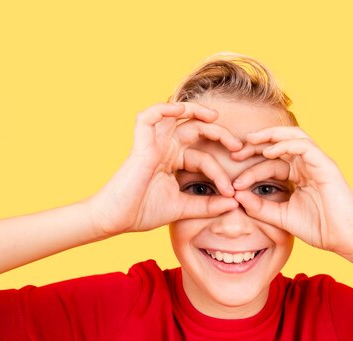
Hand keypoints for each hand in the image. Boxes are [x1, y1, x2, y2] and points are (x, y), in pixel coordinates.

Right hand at [86, 102, 241, 236]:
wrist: (115, 220)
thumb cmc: (142, 212)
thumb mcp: (184, 208)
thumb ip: (208, 205)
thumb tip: (235, 203)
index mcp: (173, 161)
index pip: (204, 157)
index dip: (220, 172)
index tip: (231, 193)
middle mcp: (164, 148)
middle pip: (195, 129)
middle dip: (219, 133)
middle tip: (237, 147)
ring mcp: (152, 143)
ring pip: (175, 115)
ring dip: (196, 111)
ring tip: (216, 117)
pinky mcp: (140, 143)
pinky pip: (150, 116)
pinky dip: (164, 108)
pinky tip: (181, 110)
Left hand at [231, 126, 352, 258]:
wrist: (346, 240)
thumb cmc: (320, 229)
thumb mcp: (282, 217)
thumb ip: (260, 208)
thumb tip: (236, 197)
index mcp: (299, 175)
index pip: (271, 162)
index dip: (250, 168)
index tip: (233, 182)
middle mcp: (308, 165)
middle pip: (280, 142)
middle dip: (255, 144)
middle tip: (234, 152)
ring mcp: (318, 163)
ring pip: (293, 136)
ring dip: (270, 136)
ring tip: (249, 142)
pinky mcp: (326, 165)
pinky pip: (304, 146)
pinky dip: (286, 144)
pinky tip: (269, 152)